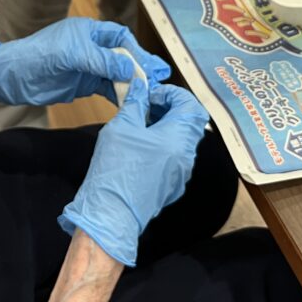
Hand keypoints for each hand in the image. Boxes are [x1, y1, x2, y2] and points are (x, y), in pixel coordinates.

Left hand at [0, 17, 170, 105]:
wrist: (13, 78)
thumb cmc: (37, 57)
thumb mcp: (70, 56)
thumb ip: (100, 61)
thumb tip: (129, 70)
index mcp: (88, 32)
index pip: (120, 37)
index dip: (136, 50)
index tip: (149, 65)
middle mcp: (91, 47)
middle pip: (123, 56)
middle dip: (140, 67)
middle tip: (158, 79)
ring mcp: (88, 66)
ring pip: (117, 73)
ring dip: (133, 83)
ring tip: (150, 94)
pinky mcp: (84, 83)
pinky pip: (107, 88)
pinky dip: (120, 95)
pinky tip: (131, 102)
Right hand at [58, 82, 208, 265]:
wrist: (111, 214)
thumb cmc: (115, 171)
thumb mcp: (121, 127)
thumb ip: (134, 103)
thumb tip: (139, 87)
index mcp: (177, 139)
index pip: (190, 105)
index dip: (172, 94)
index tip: (152, 94)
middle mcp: (185, 157)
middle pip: (190, 122)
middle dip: (170, 108)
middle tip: (147, 105)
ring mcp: (181, 174)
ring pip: (182, 140)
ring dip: (166, 126)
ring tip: (140, 123)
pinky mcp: (172, 186)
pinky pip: (175, 157)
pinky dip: (163, 144)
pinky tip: (141, 144)